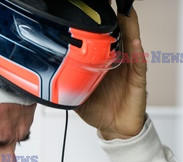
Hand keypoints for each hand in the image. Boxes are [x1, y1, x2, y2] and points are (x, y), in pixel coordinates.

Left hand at [75, 7, 146, 139]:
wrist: (114, 128)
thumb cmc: (99, 109)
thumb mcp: (77, 93)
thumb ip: (65, 81)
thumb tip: (43, 76)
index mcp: (104, 62)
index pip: (103, 37)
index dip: (99, 22)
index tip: (92, 8)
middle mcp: (118, 61)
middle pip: (119, 34)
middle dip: (116, 17)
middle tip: (110, 2)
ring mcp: (129, 70)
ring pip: (131, 44)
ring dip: (130, 28)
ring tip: (125, 12)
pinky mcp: (137, 82)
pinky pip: (139, 66)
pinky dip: (137, 55)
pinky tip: (135, 44)